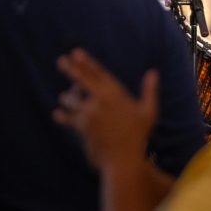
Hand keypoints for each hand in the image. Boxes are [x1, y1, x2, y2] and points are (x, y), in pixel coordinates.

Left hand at [53, 49, 157, 170]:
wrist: (124, 158)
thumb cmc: (138, 136)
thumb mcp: (148, 112)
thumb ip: (150, 90)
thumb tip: (153, 72)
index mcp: (116, 93)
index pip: (99, 73)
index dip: (87, 62)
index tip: (76, 52)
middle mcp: (101, 100)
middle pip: (82, 80)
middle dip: (71, 69)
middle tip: (61, 60)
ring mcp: (89, 112)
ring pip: (71, 99)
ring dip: (67, 98)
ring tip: (65, 98)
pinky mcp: (81, 126)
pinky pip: (68, 118)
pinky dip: (62, 116)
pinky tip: (57, 114)